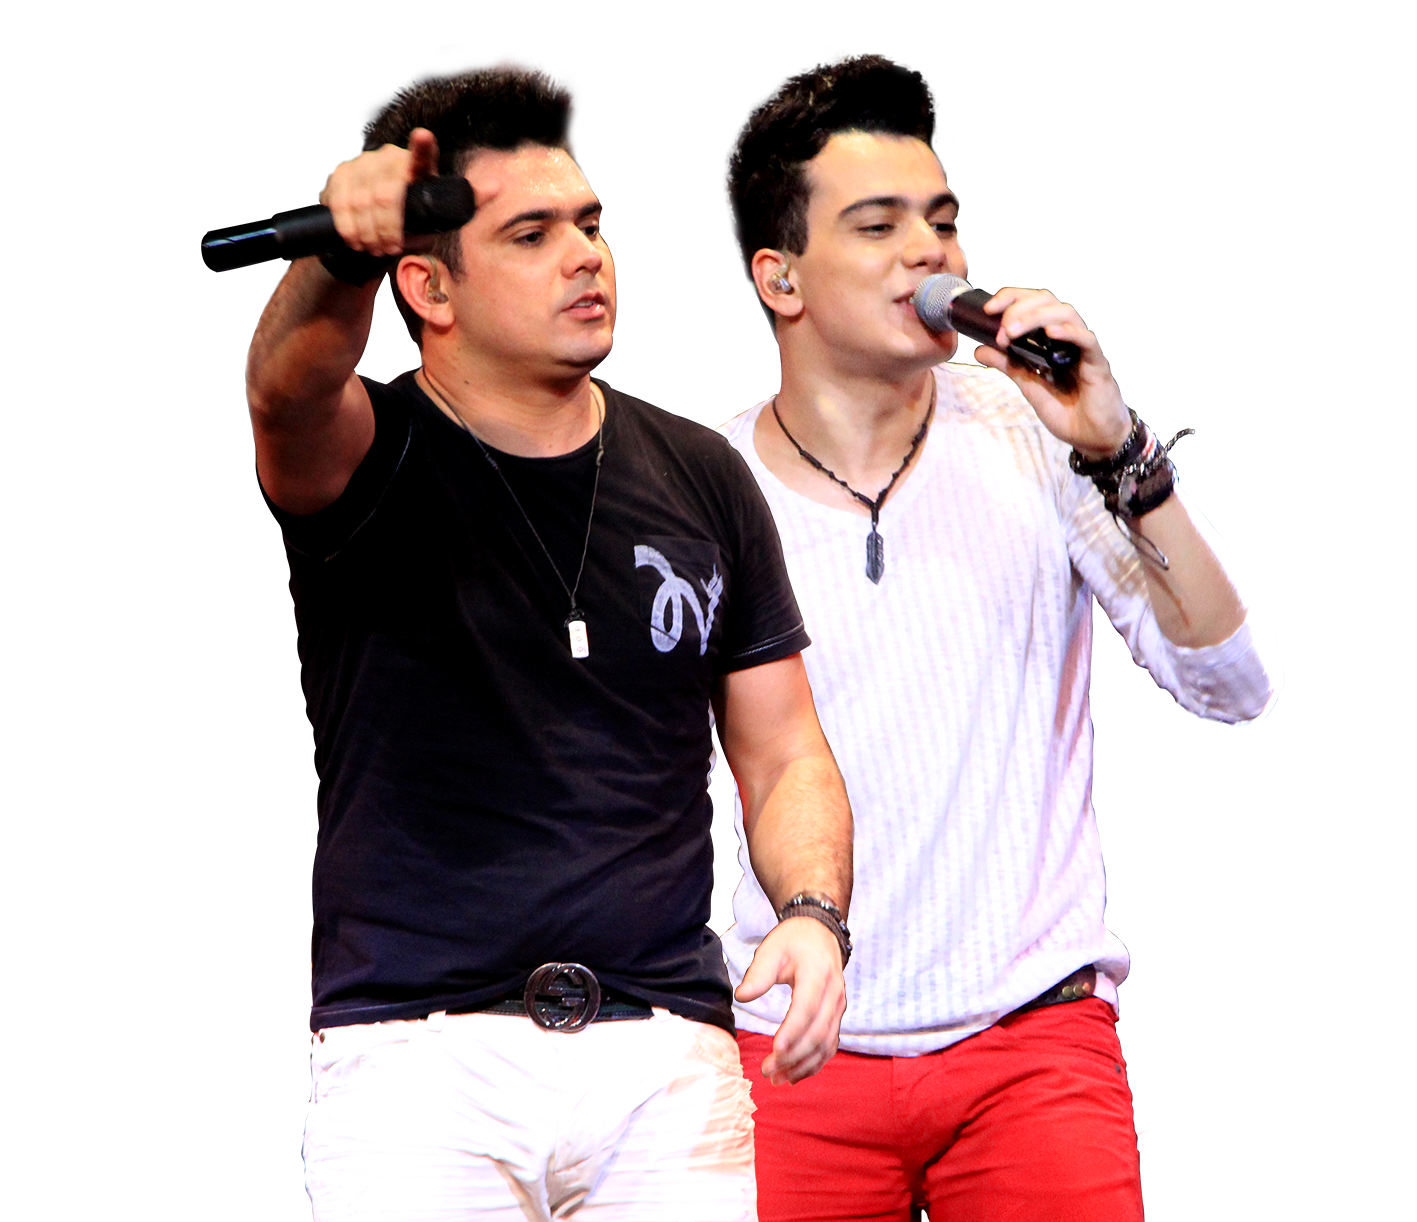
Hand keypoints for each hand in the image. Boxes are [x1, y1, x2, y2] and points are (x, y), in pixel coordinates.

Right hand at [319, 127, 440, 257]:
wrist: (386, 217)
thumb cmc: (416, 219)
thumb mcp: (433, 221)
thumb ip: (441, 217)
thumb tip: (454, 216)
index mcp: (420, 166)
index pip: (422, 153)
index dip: (422, 145)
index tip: (423, 137)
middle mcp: (390, 156)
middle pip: (384, 196)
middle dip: (385, 230)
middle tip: (390, 250)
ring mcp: (364, 161)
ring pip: (360, 202)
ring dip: (366, 233)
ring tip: (374, 249)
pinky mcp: (342, 171)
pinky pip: (338, 202)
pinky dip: (347, 227)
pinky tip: (354, 240)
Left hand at [735, 916, 846, 1084]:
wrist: (820, 934)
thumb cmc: (793, 941)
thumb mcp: (772, 948)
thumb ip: (758, 973)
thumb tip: (742, 996)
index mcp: (818, 974)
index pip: (807, 1008)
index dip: (793, 1031)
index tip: (775, 1049)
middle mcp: (834, 994)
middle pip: (817, 1032)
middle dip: (793, 1056)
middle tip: (767, 1071)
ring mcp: (838, 1007)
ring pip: (825, 1044)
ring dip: (803, 1066)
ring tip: (777, 1079)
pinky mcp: (836, 1017)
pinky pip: (830, 1046)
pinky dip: (814, 1064)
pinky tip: (794, 1075)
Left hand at [971, 287, 1129, 458]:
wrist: (1092, 438)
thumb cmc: (1067, 412)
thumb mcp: (1029, 386)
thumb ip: (1008, 366)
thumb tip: (979, 350)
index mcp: (1049, 340)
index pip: (1032, 304)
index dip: (1010, 299)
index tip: (987, 311)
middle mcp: (1066, 338)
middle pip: (1047, 300)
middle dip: (1019, 307)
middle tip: (1001, 329)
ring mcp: (1081, 348)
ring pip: (1065, 313)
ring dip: (1035, 317)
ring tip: (1013, 331)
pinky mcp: (1096, 363)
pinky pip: (1085, 339)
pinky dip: (1067, 332)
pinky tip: (1050, 333)